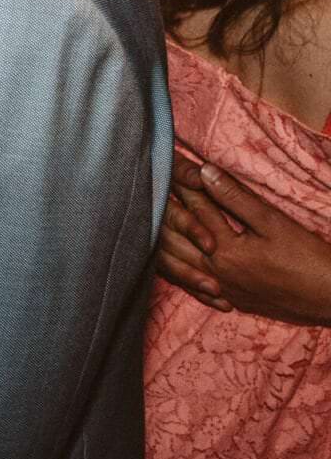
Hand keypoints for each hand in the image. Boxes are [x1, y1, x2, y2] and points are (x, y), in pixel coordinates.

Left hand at [156, 151, 330, 326]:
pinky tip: (171, 258)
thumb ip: (236, 198)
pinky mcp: (231, 299)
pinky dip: (177, 268)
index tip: (169, 160)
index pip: (194, 206)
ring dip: (162, 237)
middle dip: (162, 206)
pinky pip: (192, 284)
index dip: (182, 180)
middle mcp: (215, 271)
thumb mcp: (274, 224)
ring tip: (152, 216)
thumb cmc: (309, 260)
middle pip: (176, 235)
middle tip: (149, 183)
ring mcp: (221, 288)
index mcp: (224, 249)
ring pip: (176, 261)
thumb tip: (204, 171)